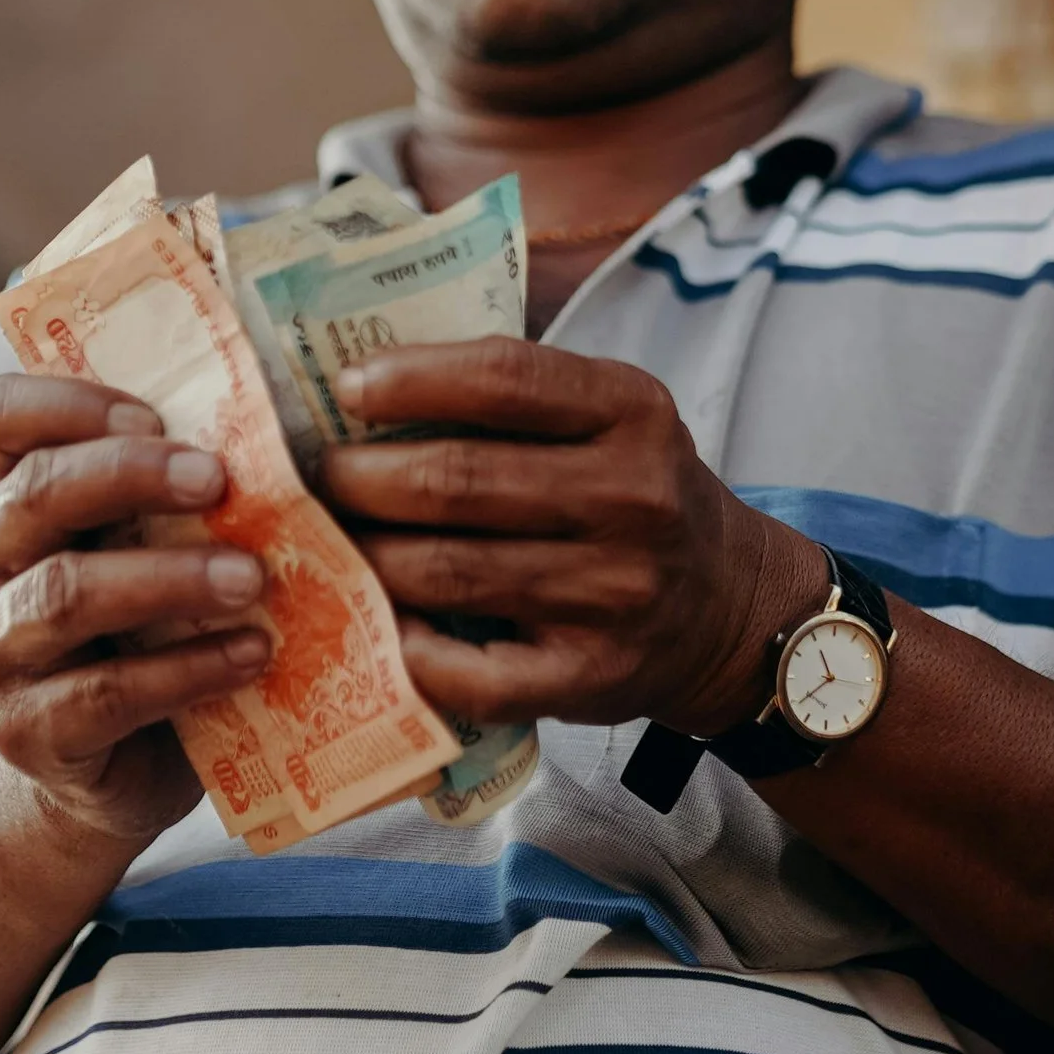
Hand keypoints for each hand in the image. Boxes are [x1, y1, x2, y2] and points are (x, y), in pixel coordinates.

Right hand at [0, 374, 269, 839]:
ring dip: (168, 577)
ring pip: (65, 595)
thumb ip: (165, 495)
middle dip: (130, 476)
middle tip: (220, 479)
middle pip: (34, 496)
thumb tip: (267, 429)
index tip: (156, 415)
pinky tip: (251, 654)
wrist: (109, 771)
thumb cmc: (140, 633)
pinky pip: (106, 693)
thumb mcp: (139, 549)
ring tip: (251, 577)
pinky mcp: (27, 733)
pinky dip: (188, 670)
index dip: (69, 402)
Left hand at [319, 338, 820, 733]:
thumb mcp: (611, 420)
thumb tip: (365, 386)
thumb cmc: (636, 498)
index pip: (504, 377)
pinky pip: (473, 672)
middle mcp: (632, 499)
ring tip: (334, 543)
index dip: (409, 379)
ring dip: (368, 556)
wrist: (732, 610)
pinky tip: (379, 627)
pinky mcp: (592, 676)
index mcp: (632, 413)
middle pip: (456, 482)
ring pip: (447, 572)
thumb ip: (518, 398)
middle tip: (320, 479)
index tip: (346, 388)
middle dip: (361, 478)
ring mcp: (615, 594)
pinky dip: (409, 651)